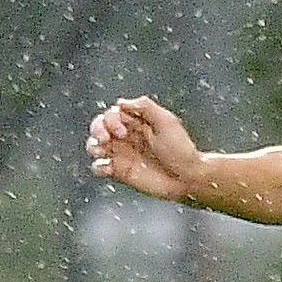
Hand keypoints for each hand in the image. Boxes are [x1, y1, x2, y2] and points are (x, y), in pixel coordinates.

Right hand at [85, 96, 205, 201]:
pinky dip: (98, 166)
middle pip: (98, 127)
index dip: (110, 119)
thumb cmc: (181, 150)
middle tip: (106, 139)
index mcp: (136, 123)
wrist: (188, 178)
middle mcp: (126, 137)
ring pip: (94, 145)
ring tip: (103, 150)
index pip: (111, 114)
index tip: (122, 131)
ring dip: (93, 146)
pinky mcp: (120, 171)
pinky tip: (108, 167)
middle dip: (97, 129)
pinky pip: (98, 167)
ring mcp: (122, 154)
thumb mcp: (166, 121)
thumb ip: (145, 106)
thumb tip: (120, 102)